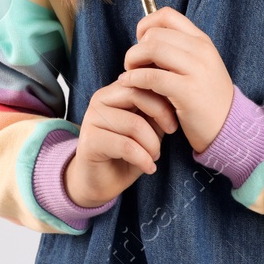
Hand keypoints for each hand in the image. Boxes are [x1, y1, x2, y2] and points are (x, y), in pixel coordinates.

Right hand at [64, 80, 178, 207]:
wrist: (101, 182)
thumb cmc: (127, 153)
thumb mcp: (147, 128)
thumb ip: (155, 112)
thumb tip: (173, 99)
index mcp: (114, 91)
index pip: (141, 81)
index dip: (162, 98)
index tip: (174, 120)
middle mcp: (100, 100)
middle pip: (136, 94)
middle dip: (160, 114)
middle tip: (170, 132)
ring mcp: (91, 118)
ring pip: (134, 123)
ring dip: (152, 144)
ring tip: (155, 156)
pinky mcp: (89, 141)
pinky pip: (126, 146)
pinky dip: (143, 159)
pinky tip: (148, 168)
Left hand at [118, 7, 233, 154]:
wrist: (229, 128)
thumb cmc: (206, 99)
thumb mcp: (198, 66)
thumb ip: (177, 51)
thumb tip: (144, 40)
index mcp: (202, 41)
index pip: (167, 15)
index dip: (146, 24)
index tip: (139, 42)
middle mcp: (201, 50)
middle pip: (155, 34)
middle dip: (136, 48)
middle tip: (132, 65)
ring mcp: (197, 70)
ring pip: (151, 49)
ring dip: (133, 61)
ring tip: (130, 74)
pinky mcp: (188, 91)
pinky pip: (152, 76)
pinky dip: (135, 78)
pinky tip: (129, 83)